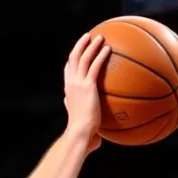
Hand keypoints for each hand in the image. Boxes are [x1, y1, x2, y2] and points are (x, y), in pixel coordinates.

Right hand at [63, 33, 109, 151]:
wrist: (80, 134)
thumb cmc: (83, 137)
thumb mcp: (85, 128)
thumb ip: (90, 128)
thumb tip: (98, 140)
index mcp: (69, 92)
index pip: (68, 72)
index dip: (71, 62)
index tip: (77, 54)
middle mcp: (71, 84)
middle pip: (72, 58)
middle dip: (80, 45)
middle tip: (88, 37)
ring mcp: (77, 84)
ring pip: (82, 57)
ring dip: (90, 45)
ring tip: (100, 37)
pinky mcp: (87, 86)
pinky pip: (94, 66)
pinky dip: (100, 55)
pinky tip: (108, 49)